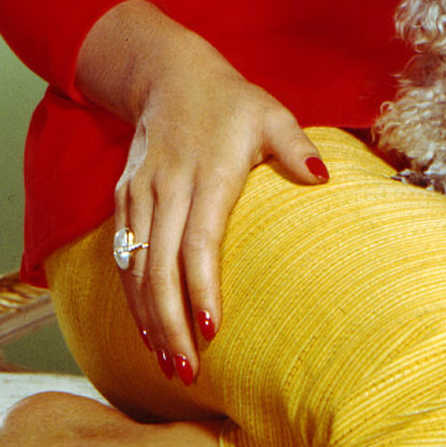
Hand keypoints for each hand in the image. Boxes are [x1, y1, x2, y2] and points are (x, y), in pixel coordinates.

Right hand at [77, 1, 325, 377]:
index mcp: (206, 173)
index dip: (202, 287)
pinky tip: (148, 334)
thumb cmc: (231, 103)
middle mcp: (167, 188)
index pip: (199, 240)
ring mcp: (140, 196)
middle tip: (187, 371)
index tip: (212, 330)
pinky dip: (133, 299)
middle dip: (170, 323)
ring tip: (168, 366)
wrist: (168, 75)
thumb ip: (294, 146)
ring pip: (136, 269)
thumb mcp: (270, 114)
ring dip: (149, 320)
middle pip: (160, 267)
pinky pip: (124, 258)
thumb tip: (322, 176)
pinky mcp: (124, 201)